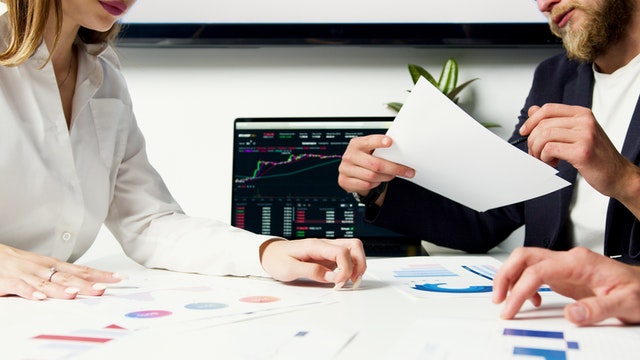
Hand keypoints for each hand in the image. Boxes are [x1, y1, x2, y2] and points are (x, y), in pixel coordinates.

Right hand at [0, 244, 123, 299]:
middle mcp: (43, 268)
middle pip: (68, 276)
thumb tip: (85, 284)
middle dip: (86, 283)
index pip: (82, 269)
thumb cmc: (18, 262)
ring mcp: (27, 274)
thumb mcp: (43, 267)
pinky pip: (20, 287)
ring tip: (75, 294)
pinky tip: (39, 297)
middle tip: (102, 289)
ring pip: (46, 282)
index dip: (101, 274)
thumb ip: (62, 277)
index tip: (118, 278)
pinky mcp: (9, 281)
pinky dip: (30, 292)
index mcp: (53, 265)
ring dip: (61, 289)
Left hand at [259, 238, 366, 288]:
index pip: (341, 252)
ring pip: (353, 249)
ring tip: (351, 280)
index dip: (345, 269)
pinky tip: (345, 278)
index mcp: (315, 245)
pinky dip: (351, 266)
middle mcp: (324, 244)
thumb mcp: (289, 269)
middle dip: (359, 264)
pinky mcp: (327, 256)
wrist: (269, 253)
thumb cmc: (277, 259)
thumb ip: (311, 272)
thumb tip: (332, 277)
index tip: (339, 283)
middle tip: (353, 281)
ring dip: (358, 264)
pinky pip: (346, 256)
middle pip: (354, 245)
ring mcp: (327, 249)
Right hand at [338, 134, 413, 199]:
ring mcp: (345, 169)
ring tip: (392, 175)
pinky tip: (378, 180)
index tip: (390, 142)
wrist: (351, 171)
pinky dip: (376, 184)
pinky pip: (366, 185)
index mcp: (356, 144)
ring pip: (372, 176)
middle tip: (407, 171)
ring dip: (386, 177)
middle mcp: (349, 156)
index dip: (379, 141)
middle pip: (376, 164)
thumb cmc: (365, 158)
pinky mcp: (345, 181)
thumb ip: (381, 149)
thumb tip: (402, 152)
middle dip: (394, 168)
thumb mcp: (371, 150)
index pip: (369, 141)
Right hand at [493, 246, 639, 324]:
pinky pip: (535, 273)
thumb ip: (597, 309)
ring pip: (526, 262)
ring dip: (510, 278)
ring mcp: (565, 266)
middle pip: (524, 257)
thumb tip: (569, 314)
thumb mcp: (625, 302)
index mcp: (579, 262)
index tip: (510, 308)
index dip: (519, 289)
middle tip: (498, 298)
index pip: (538, 270)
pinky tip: (531, 300)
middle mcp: (569, 260)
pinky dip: (525, 285)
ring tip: (506, 299)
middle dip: (505, 276)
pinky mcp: (565, 275)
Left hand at [520, 104, 634, 198]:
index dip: (531, 121)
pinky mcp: (582, 151)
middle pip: (543, 124)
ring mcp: (585, 135)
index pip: (548, 109)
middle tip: (536, 154)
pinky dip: (545, 158)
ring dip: (538, 151)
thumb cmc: (596, 156)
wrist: (617, 175)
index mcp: (582, 114)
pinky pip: (550, 149)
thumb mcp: (576, 134)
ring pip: (544, 136)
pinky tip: (554, 163)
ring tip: (545, 160)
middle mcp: (585, 121)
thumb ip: (555, 122)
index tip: (524, 132)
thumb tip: (533, 110)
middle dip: (533, 141)